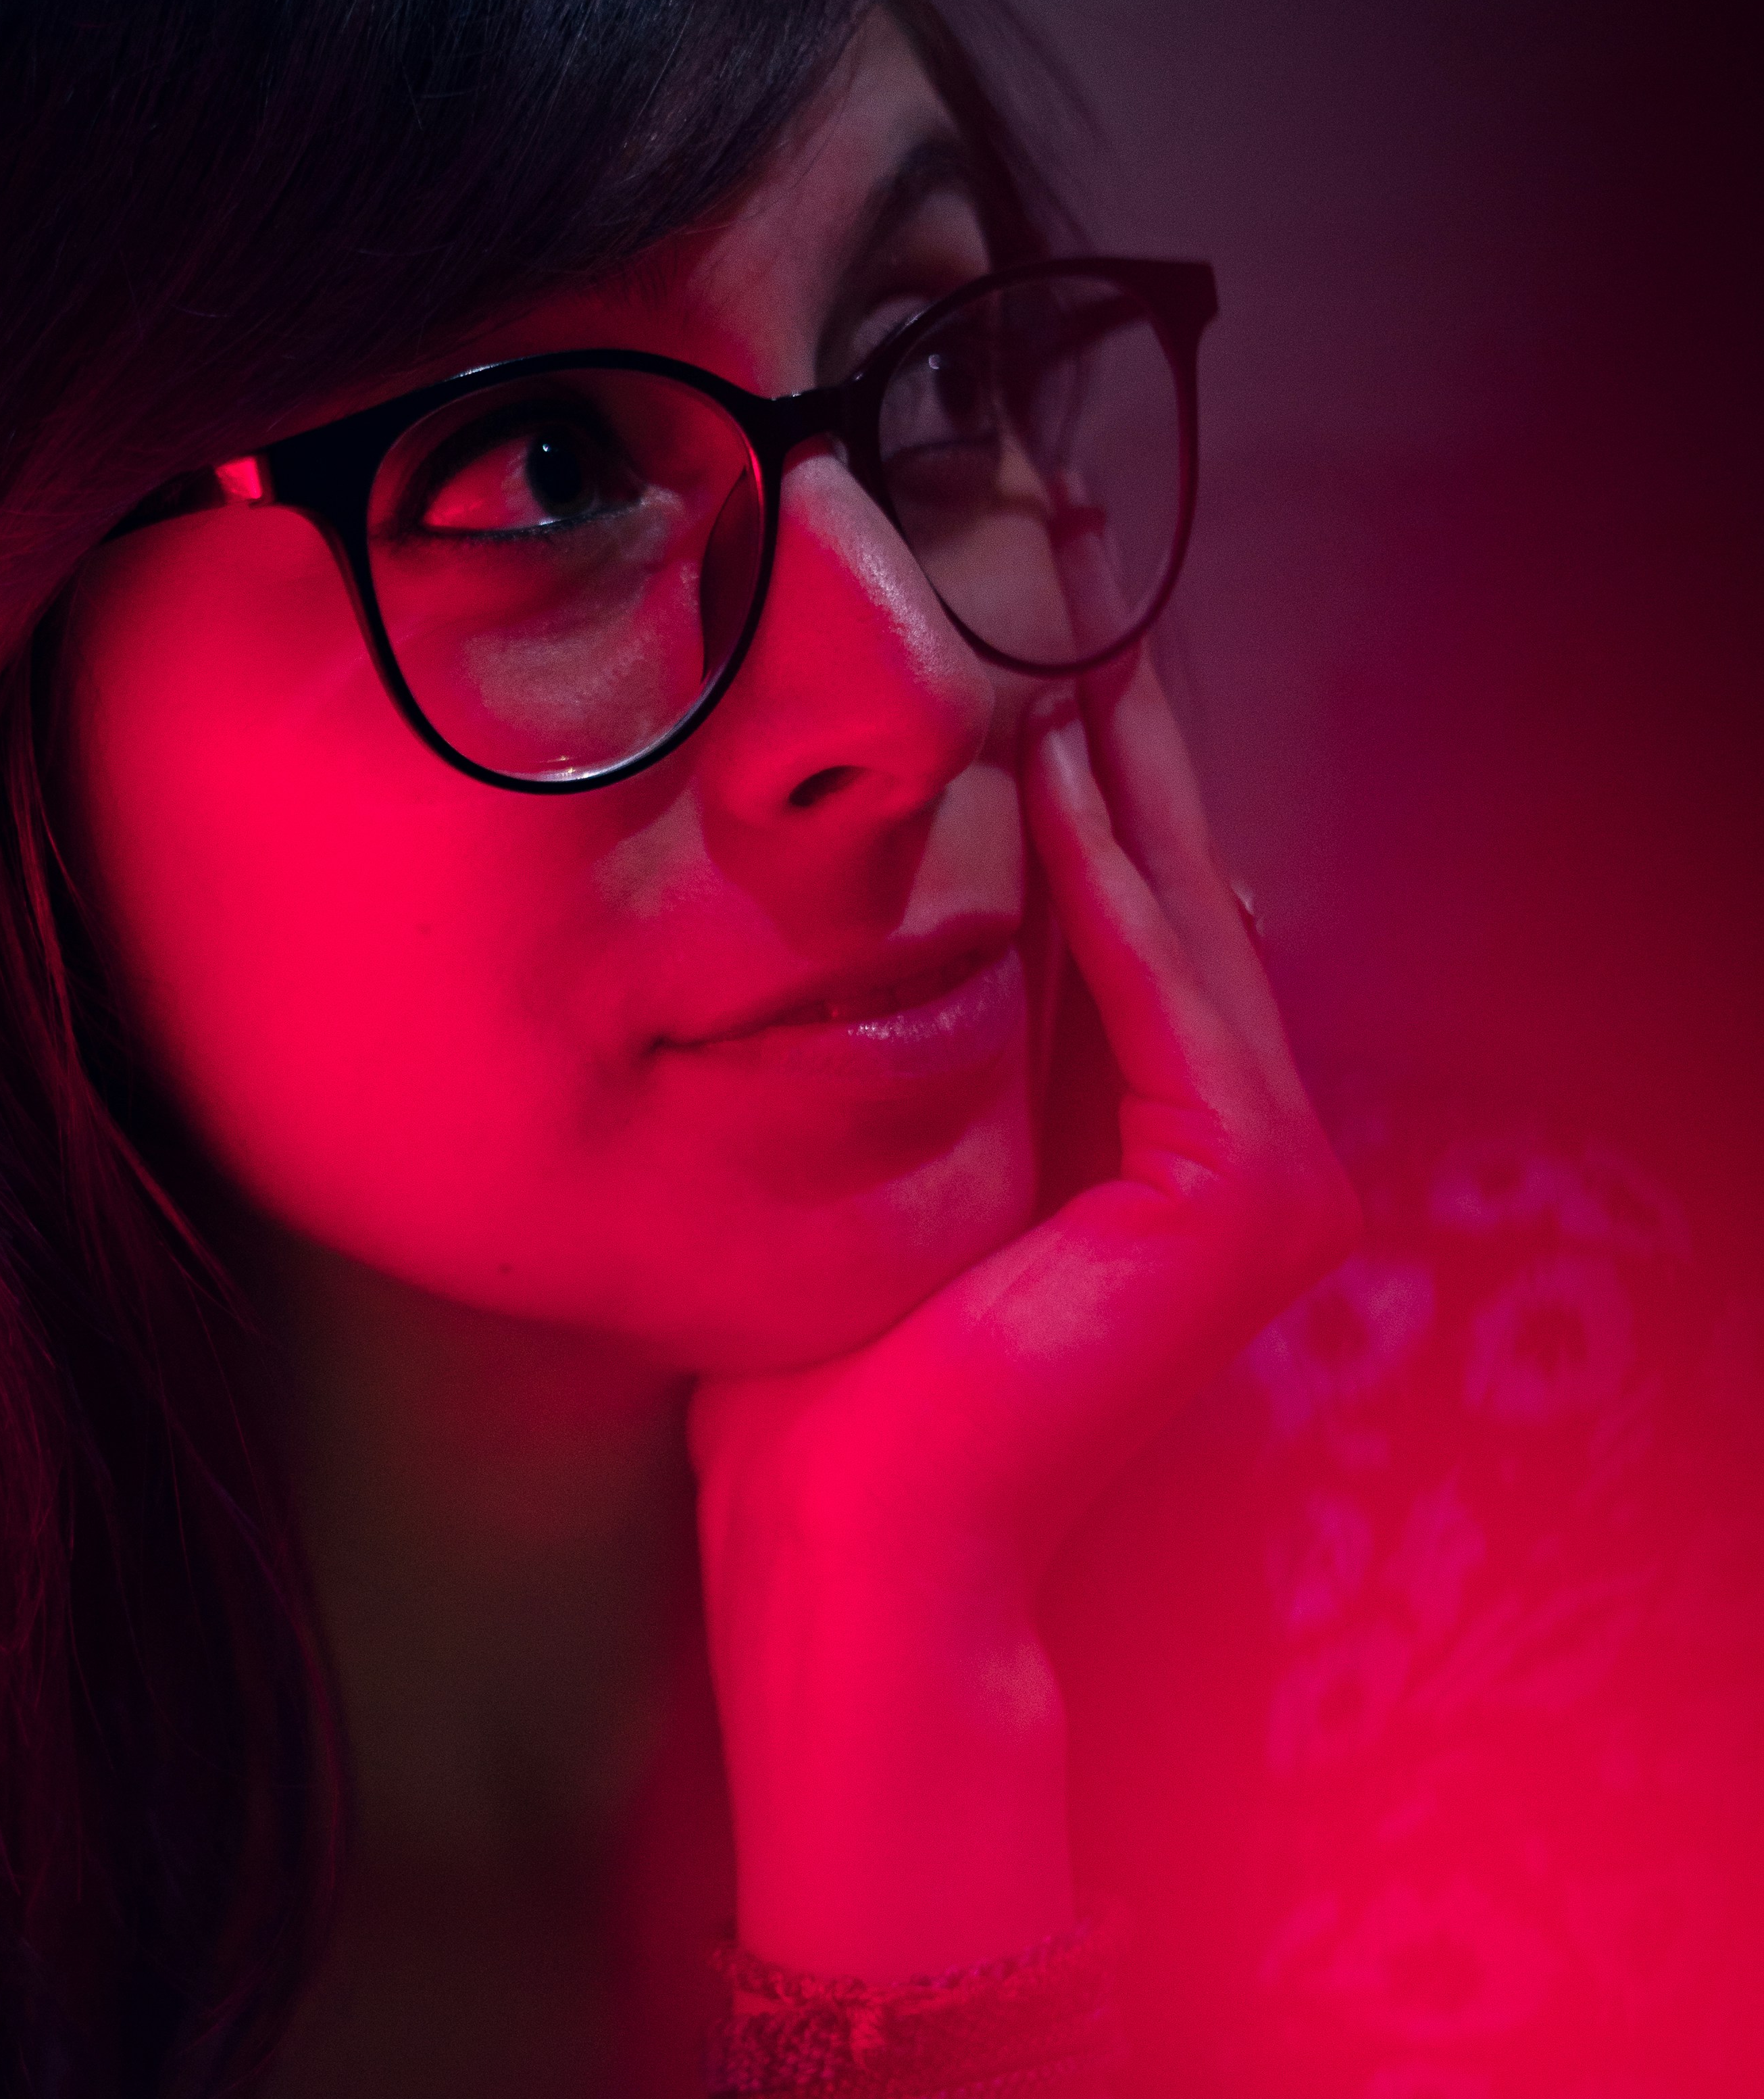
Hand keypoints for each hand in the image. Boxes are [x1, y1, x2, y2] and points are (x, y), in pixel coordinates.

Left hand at [689, 649, 1357, 1966]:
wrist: (851, 1561)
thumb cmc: (828, 1386)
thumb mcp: (871, 1161)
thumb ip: (915, 1038)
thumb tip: (859, 896)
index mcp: (1171, 1139)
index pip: (1118, 899)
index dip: (1067, 747)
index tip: (999, 604)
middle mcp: (1249, 1146)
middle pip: (1161, 876)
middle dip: (1103, 707)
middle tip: (1046, 537)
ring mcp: (1269, 1172)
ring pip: (1173, 903)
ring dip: (1114, 743)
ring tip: (1054, 590)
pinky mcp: (1245, 1196)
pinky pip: (1164, 984)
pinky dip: (1107, 865)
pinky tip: (1049, 745)